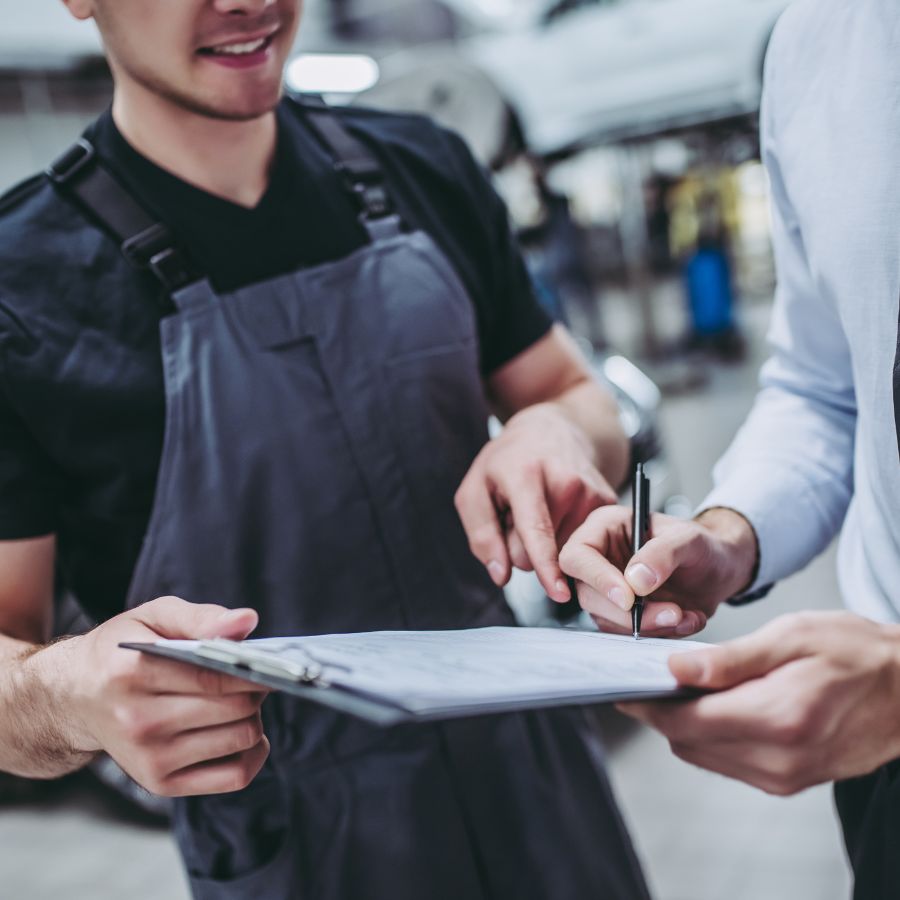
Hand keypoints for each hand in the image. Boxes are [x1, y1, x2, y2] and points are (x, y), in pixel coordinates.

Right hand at [37, 596, 269, 796]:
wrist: (76, 698)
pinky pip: (235, 776)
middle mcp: (138, 723)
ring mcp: (149, 760)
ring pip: (240, 739)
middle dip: (257, 690)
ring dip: (254, 717)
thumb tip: (247, 621)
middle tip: (254, 677)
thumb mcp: (152, 618)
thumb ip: (200, 617)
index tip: (271, 662)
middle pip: (234, 709)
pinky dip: (253, 752)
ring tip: (239, 700)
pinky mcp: (161, 785)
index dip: (253, 670)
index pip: (214, 678)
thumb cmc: (124, 651)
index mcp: (132, 675)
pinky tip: (243, 731)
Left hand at [454, 403, 616, 601]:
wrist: (553, 432)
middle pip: (540, 553)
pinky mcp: (608, 503)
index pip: (536, 530)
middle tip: (520, 512)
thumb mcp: (475, 489)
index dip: (546, 565)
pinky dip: (563, 536)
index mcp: (526, 476)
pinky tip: (559, 511)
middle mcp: (566, 483)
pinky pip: (580, 545)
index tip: (559, 592)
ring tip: (541, 508)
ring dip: (545, 542)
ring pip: (561, 553)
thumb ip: (481, 534)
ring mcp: (592, 493)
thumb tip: (501, 576)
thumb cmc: (508, 463)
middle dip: (521, 545)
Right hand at [559, 506, 756, 636]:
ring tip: (684, 614)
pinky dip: (658, 633)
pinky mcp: (622, 615)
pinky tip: (685, 619)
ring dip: (647, 625)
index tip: (629, 598)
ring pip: (607, 619)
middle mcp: (600, 559)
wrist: (721, 570)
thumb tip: (635, 581)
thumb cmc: (703, 546)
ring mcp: (609, 589)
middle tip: (671, 612)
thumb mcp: (690, 539)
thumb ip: (663, 553)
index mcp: (605, 528)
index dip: (597, 579)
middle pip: (588, 594)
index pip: (578, 556)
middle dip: (629, 613)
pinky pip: (627, 634)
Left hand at [618, 612, 899, 794]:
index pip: (685, 722)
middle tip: (648, 678)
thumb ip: (730, 659)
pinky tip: (715, 704)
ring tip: (680, 686)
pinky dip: (711, 735)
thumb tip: (676, 669)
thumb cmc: (855, 652)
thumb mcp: (791, 637)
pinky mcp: (789, 781)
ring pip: (704, 756)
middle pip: (688, 743)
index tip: (622, 686)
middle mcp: (779, 759)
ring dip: (683, 725)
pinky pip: (729, 762)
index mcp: (777, 718)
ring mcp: (785, 777)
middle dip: (661, 713)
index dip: (646, 705)